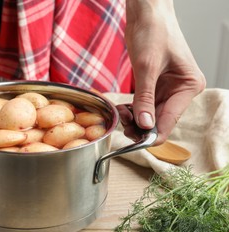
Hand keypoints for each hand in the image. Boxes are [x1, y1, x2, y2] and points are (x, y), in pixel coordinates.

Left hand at [125, 0, 205, 143]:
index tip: (134, 142)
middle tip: (121, 126)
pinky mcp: (155, 85)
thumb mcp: (146, 67)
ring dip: (134, 118)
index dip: (152, 134)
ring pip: (150, 115)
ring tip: (119, 113)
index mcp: (188, 86)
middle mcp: (181, 90)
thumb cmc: (153, 31)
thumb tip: (145, 126)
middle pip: (160, 120)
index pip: (170, 120)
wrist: (146, 12)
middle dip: (140, 126)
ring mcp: (168, 88)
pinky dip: (132, 109)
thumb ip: (145, 99)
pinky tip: (121, 108)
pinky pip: (144, 105)